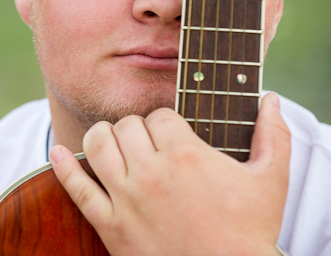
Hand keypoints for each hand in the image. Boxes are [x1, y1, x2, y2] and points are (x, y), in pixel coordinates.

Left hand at [50, 93, 289, 255]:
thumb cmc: (250, 233)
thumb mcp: (272, 182)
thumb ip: (273, 135)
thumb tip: (272, 98)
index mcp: (186, 156)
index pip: (160, 115)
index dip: (167, 122)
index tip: (174, 136)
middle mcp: (151, 173)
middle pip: (127, 125)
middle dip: (138, 129)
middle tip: (148, 144)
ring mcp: (127, 200)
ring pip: (97, 145)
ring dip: (104, 138)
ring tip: (116, 145)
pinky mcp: (110, 226)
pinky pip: (76, 189)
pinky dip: (62, 166)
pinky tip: (57, 153)